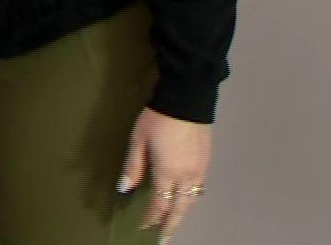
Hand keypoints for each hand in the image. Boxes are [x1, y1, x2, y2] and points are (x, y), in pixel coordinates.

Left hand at [119, 108, 212, 240]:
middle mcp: (187, 176)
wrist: (187, 99)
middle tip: (164, 237)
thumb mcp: (138, 140)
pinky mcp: (206, 161)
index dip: (151, 218)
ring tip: (173, 221)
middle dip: (171, 225)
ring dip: (183, 213)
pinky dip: (192, 199)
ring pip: (193, 200)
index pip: (160, 204)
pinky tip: (186, 199)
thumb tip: (124, 188)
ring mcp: (200, 170)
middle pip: (180, 209)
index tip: (143, 226)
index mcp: (168, 173)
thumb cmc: (159, 118)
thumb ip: (133, 166)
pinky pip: (200, 189)